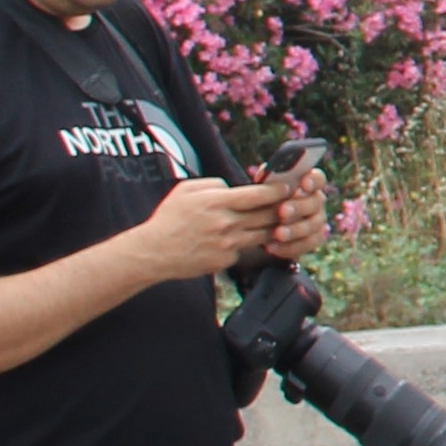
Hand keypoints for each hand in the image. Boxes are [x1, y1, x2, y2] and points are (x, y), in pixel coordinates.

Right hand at [133, 174, 285, 284]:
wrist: (154, 251)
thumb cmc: (170, 218)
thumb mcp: (187, 190)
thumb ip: (215, 184)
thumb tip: (235, 187)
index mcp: (218, 202)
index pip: (259, 195)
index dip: (278, 190)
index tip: (288, 187)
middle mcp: (226, 223)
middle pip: (268, 215)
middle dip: (283, 208)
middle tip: (292, 203)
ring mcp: (228, 244)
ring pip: (263, 234)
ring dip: (272, 227)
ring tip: (275, 220)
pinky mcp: (226, 260)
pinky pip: (245, 249)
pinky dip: (245, 243)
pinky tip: (240, 239)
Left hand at [261, 164, 330, 264]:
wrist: (257, 227)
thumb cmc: (262, 201)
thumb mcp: (262, 188)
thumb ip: (267, 179)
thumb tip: (266, 171)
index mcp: (307, 183)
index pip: (318, 178)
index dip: (313, 181)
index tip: (302, 184)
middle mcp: (316, 201)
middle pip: (316, 202)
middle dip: (299, 207)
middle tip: (282, 211)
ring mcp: (317, 221)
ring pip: (313, 225)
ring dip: (295, 230)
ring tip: (277, 234)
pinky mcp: (312, 239)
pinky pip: (306, 244)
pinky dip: (289, 247)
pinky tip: (272, 247)